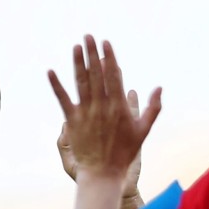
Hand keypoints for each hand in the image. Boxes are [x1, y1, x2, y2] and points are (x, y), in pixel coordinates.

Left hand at [48, 35, 160, 181]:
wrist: (103, 172)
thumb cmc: (125, 152)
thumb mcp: (143, 130)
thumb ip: (152, 108)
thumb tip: (159, 87)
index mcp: (119, 106)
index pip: (113, 76)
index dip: (109, 58)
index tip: (105, 43)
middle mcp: (101, 106)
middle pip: (96, 74)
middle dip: (92, 54)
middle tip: (88, 36)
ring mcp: (86, 113)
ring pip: (81, 83)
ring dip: (77, 63)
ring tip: (76, 46)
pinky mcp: (71, 121)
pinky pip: (63, 99)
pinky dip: (56, 85)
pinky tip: (50, 71)